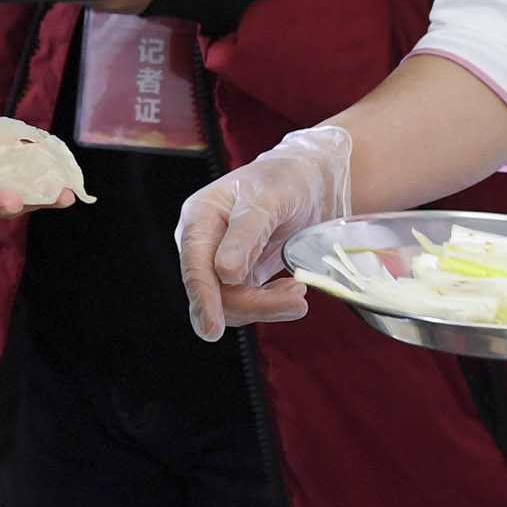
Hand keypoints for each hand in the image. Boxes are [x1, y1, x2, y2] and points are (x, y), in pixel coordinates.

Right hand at [176, 125, 354, 340]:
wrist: (312, 180)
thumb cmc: (287, 179)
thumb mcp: (268, 199)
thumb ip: (245, 235)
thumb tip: (223, 273)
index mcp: (200, 217)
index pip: (195, 267)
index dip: (203, 299)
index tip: (212, 328)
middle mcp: (204, 242)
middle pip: (213, 292)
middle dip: (253, 304)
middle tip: (297, 302)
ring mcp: (221, 261)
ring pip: (231, 303)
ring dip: (266, 306)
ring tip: (299, 292)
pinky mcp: (242, 275)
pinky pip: (248, 301)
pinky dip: (271, 303)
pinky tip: (293, 290)